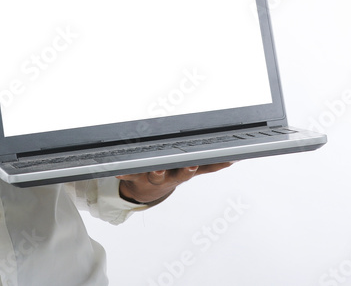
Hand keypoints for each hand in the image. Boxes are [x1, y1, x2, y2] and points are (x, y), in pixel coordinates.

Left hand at [116, 162, 234, 205]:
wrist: (145, 191)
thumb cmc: (170, 174)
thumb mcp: (192, 171)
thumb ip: (211, 165)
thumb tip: (233, 158)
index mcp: (182, 173)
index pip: (193, 170)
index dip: (197, 167)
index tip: (200, 162)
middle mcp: (169, 176)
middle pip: (177, 174)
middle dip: (183, 170)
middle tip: (188, 165)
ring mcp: (152, 177)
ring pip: (155, 173)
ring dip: (155, 171)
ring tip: (155, 168)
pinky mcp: (135, 176)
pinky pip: (129, 174)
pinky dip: (123, 172)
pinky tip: (117, 169)